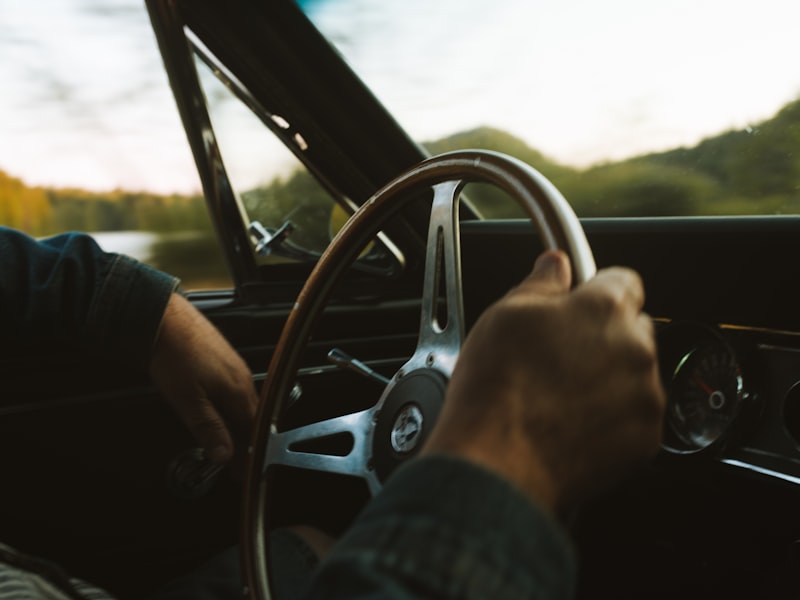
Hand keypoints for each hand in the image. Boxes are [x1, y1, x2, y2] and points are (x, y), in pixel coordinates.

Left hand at [149, 293, 257, 463]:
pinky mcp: (223, 358)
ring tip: (229, 443)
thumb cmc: (173, 353)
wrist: (163, 317)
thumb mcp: (187, 400)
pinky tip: (220, 411)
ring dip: (239, 425)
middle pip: (251, 418)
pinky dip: (232, 408)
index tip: (242, 474)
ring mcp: (234, 366)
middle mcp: (242, 377)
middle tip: (236, 465)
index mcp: (238, 390)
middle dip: (245, 442)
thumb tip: (224, 454)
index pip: (251, 431)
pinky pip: (236, 390)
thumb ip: (208, 428)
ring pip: (243, 403)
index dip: (247, 455)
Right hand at [423, 250, 664, 514]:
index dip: (595, 292)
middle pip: (632, 329)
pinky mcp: (645, 438)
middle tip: (559, 357)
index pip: (622, 281)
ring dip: (610, 378)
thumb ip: (542, 282)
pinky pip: (635, 416)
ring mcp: (644, 395)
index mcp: (603, 309)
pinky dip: (613, 417)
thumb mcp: (505, 314)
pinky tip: (573, 422)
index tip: (579, 305)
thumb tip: (556, 266)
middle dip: (603, 337)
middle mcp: (635, 348)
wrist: (498, 462)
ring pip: (635, 374)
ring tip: (561, 396)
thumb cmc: (497, 390)